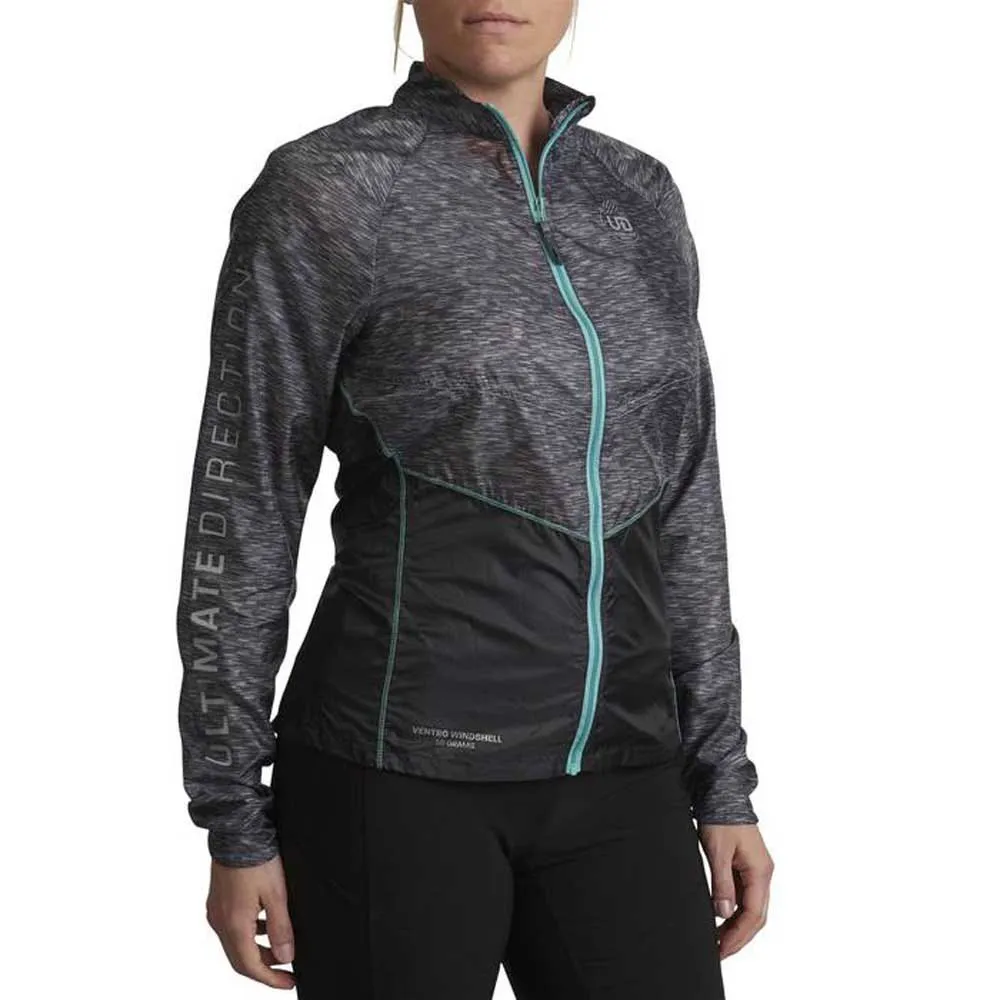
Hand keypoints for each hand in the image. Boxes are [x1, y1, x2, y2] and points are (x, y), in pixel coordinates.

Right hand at [205, 854, 295, 988]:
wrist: (237, 832)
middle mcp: (219, 922)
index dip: (270, 979)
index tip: (288, 983)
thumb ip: (280, 928)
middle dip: (264, 968)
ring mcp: (216, 911)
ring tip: (280, 948)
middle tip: (286, 972)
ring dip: (257, 951)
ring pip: (235, 944)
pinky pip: (232, 928)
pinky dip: (249, 934)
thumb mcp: (276, 894)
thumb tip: (285, 956)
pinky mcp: (217, 901)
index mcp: (233, 925)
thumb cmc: (256, 859)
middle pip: (240, 959)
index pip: (250, 966)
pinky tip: (265, 925)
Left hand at [698, 822, 773, 959]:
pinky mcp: (746, 866)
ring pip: (750, 908)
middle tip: (718, 952)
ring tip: (717, 940)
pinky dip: (734, 911)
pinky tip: (720, 918)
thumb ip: (721, 884)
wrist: (722, 793)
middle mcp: (762, 874)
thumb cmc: (722, 817)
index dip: (738, 936)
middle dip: (738, 937)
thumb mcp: (718, 851)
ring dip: (736, 926)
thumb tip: (723, 914)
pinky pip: (744, 896)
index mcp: (760, 872)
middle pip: (755, 916)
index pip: (753, 915)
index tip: (721, 949)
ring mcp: (755, 870)